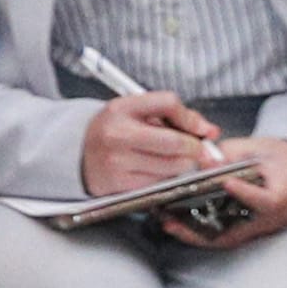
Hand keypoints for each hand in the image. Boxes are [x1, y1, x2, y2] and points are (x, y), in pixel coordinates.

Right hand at [77, 88, 222, 195]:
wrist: (76, 154)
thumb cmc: (112, 131)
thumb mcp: (135, 112)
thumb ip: (174, 116)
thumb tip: (209, 132)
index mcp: (121, 108)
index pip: (168, 103)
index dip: (191, 118)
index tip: (201, 129)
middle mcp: (118, 134)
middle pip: (176, 141)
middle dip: (195, 148)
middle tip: (197, 150)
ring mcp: (118, 162)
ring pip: (174, 166)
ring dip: (183, 165)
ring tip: (171, 159)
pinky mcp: (121, 184)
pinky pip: (161, 183)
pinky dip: (167, 178)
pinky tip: (157, 170)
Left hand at [154, 136, 286, 250]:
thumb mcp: (266, 149)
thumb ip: (235, 152)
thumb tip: (204, 156)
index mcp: (281, 198)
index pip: (263, 201)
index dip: (244, 193)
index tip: (226, 182)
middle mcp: (269, 220)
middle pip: (234, 232)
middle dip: (199, 229)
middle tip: (170, 219)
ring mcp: (260, 228)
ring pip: (226, 238)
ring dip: (195, 234)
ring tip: (167, 223)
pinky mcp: (252, 229)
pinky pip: (225, 235)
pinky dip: (201, 232)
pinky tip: (179, 223)